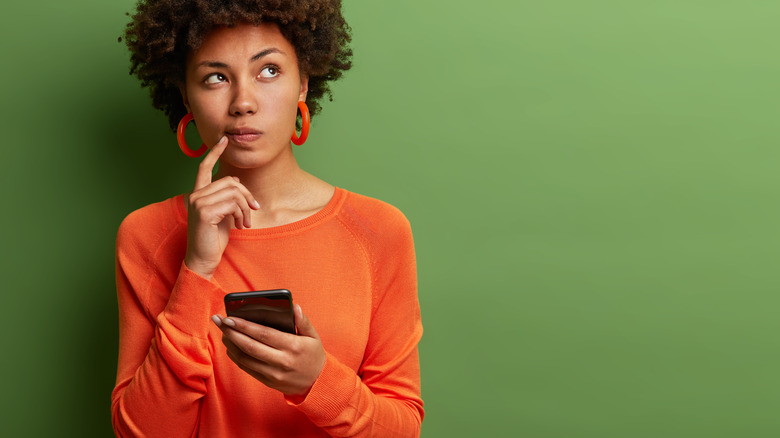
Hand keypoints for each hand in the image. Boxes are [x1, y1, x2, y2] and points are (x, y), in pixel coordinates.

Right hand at [184, 136, 259, 278]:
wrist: (204, 259)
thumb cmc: (213, 238)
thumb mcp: (223, 215)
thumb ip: (227, 199)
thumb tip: (239, 185)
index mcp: (198, 194)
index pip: (204, 167)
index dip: (214, 153)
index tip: (224, 140)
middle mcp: (195, 195)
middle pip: (230, 181)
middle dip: (247, 196)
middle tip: (252, 212)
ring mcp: (198, 202)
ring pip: (234, 192)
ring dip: (245, 208)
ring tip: (245, 222)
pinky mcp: (204, 211)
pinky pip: (232, 204)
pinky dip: (241, 214)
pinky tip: (240, 226)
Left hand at [211, 305, 325, 397]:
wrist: (316, 383)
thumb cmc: (313, 355)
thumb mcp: (313, 336)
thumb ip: (303, 321)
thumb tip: (294, 307)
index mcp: (293, 346)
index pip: (264, 334)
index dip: (245, 326)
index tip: (230, 317)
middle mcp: (281, 361)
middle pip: (250, 346)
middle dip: (232, 333)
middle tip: (219, 321)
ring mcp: (273, 373)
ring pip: (245, 359)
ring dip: (231, 345)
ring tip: (223, 332)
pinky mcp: (267, 381)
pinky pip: (247, 368)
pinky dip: (236, 356)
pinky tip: (231, 346)